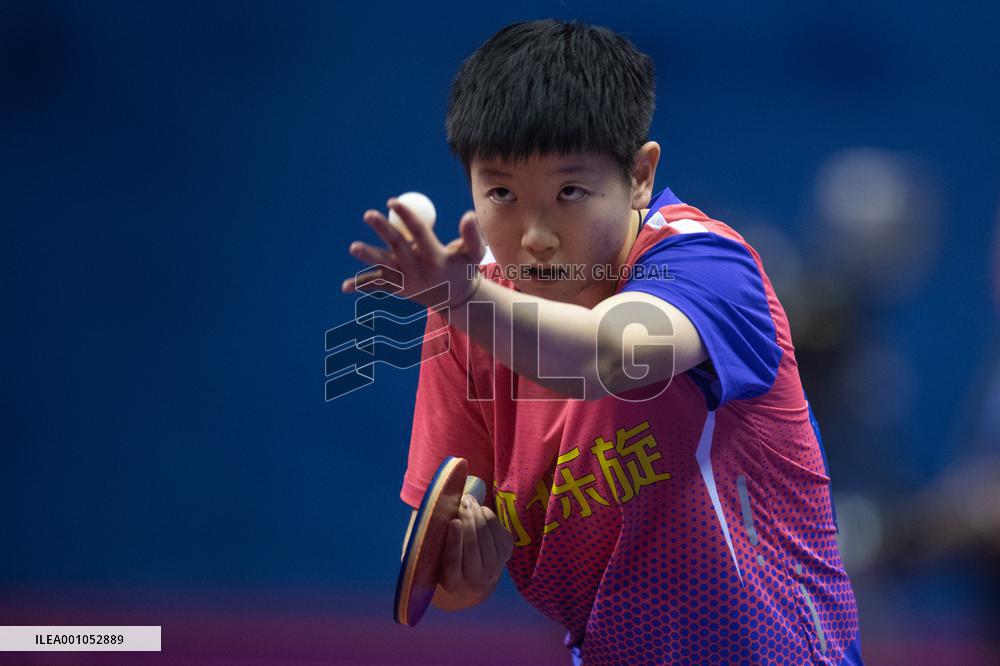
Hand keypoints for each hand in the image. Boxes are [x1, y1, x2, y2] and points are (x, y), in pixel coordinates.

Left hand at [342, 198, 485, 308]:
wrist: (456, 300)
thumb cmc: (464, 268)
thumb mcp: (474, 253)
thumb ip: (472, 234)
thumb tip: (468, 214)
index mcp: (435, 258)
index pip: (418, 232)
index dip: (406, 215)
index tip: (393, 201)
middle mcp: (418, 271)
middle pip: (397, 246)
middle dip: (382, 230)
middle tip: (368, 214)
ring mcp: (406, 281)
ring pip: (383, 267)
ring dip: (368, 257)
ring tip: (352, 247)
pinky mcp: (397, 289)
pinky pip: (378, 286)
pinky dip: (361, 285)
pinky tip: (345, 287)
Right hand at [433, 493, 513, 610]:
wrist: (472, 576)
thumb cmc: (443, 561)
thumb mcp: (432, 559)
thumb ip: (426, 547)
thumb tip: (420, 531)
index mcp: (452, 584)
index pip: (453, 561)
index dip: (454, 541)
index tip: (454, 522)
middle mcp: (475, 582)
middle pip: (472, 545)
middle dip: (467, 519)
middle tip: (461, 500)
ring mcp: (494, 570)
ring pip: (487, 536)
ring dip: (477, 514)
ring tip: (468, 500)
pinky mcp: (507, 555)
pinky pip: (499, 530)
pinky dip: (488, 516)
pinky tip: (479, 509)